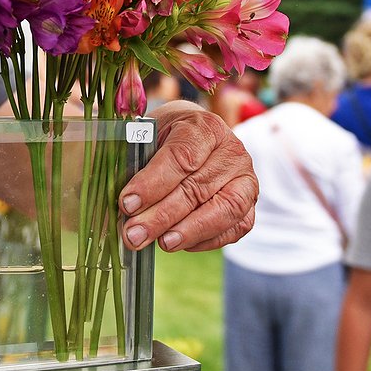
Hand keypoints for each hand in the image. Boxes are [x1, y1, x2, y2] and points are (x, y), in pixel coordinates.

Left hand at [120, 101, 257, 252]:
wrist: (194, 138)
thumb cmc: (165, 139)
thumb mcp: (147, 138)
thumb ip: (134, 164)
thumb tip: (120, 205)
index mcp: (204, 126)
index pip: (181, 157)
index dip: (153, 183)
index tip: (127, 203)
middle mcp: (232, 151)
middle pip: (197, 188)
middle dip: (162, 215)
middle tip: (133, 234)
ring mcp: (246, 178)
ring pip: (223, 210)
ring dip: (189, 231)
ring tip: (160, 244)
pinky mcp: (250, 204)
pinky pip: (235, 228)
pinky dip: (207, 240)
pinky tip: (180, 243)